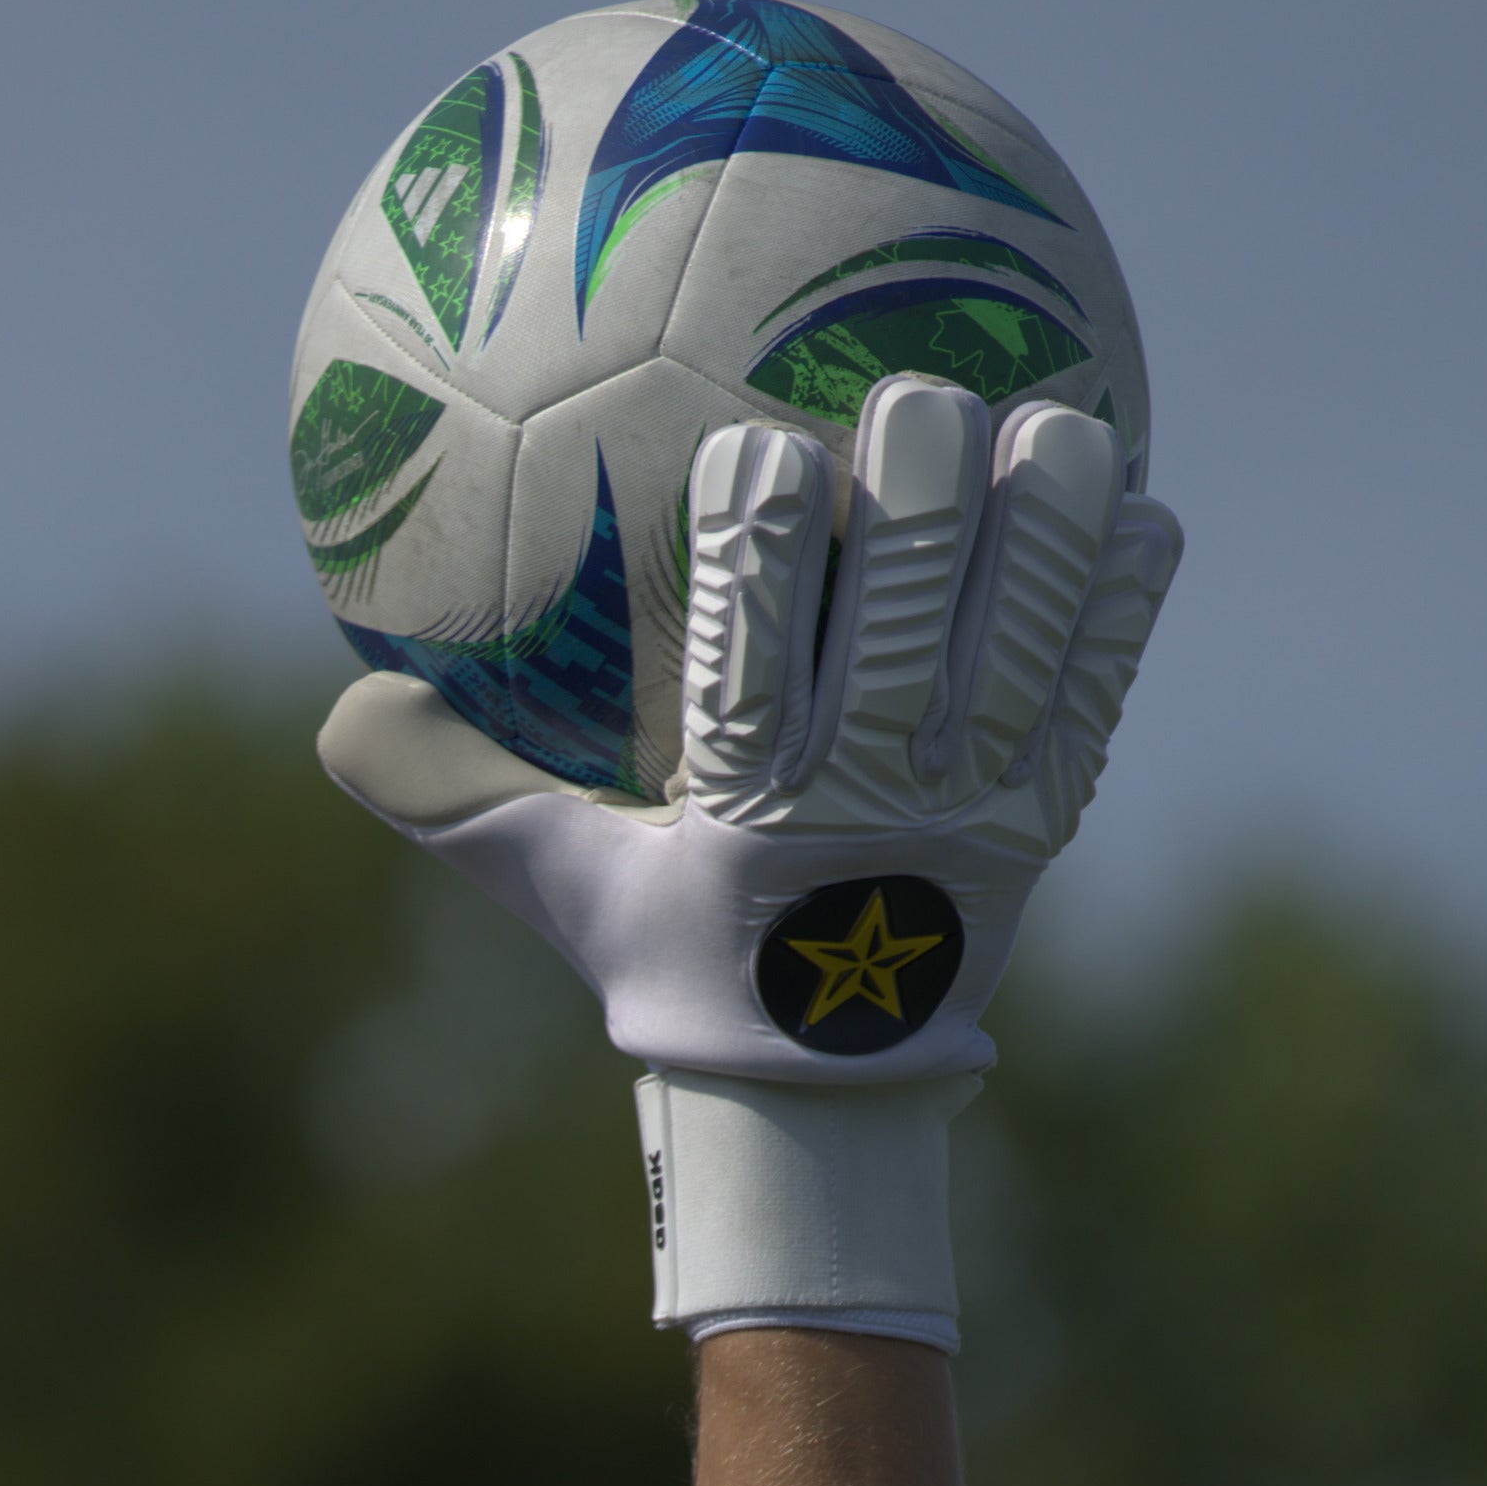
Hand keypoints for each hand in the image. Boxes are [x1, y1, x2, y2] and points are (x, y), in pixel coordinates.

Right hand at [320, 376, 1181, 1341]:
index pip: (750, 667)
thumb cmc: (672, 957)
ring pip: (1019, 651)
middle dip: (918, 509)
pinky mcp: (1048, 816)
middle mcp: (869, 803)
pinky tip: (1146, 510)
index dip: (761, 560)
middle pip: (905, 635)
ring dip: (1043, 537)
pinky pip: (1099, 695)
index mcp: (745, 809)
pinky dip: (1122, 610)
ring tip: (1059, 421)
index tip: (758, 457)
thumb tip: (340, 716)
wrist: (815, 1090)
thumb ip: (456, 795)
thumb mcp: (555, 886)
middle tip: (916, 395)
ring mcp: (972, 813)